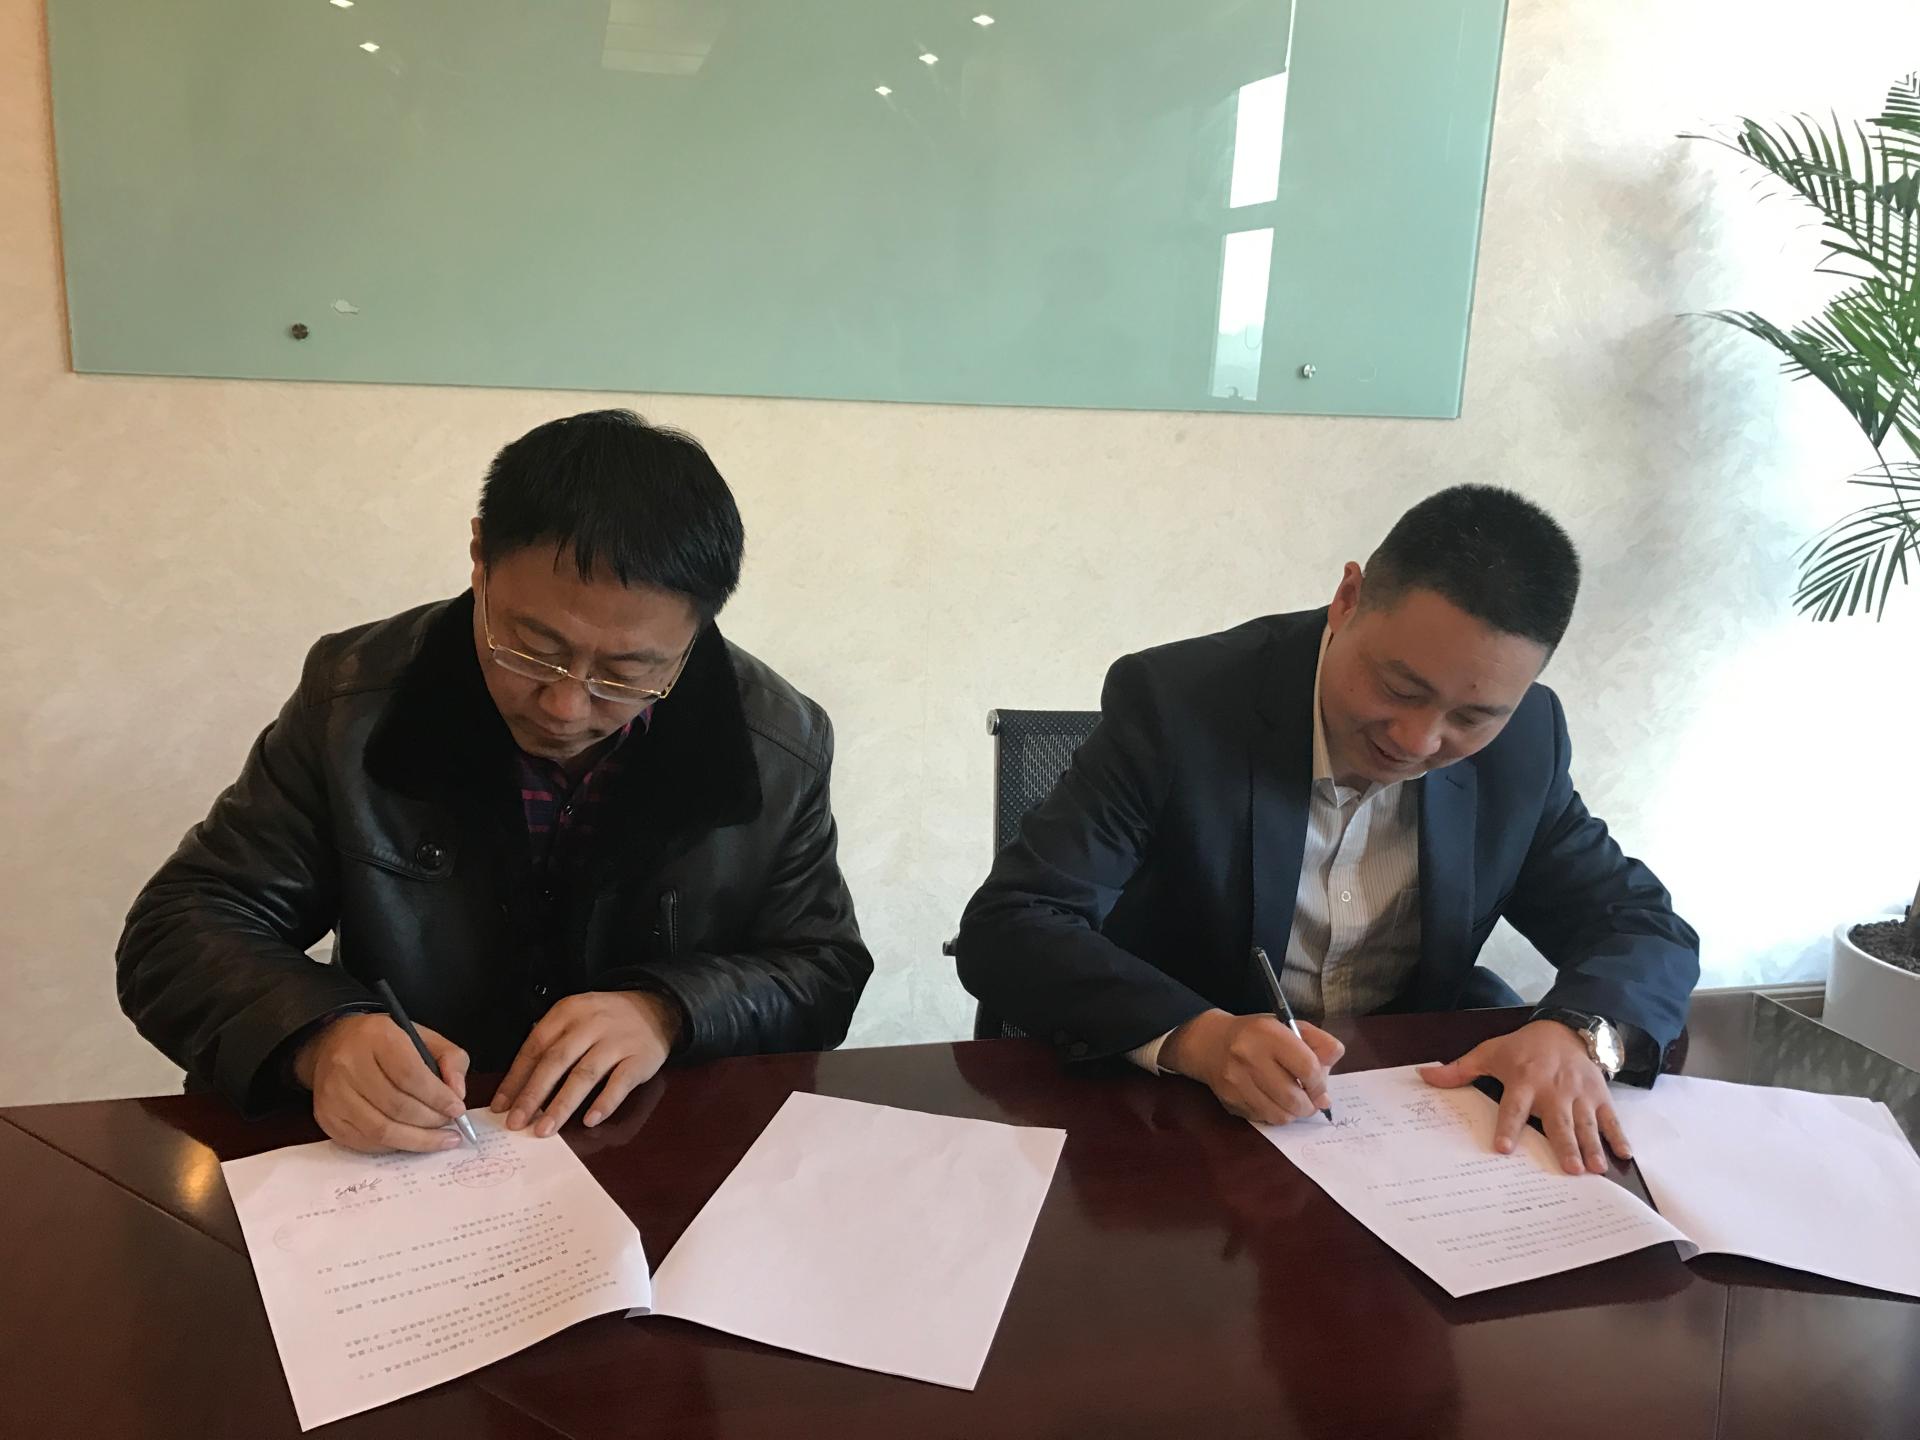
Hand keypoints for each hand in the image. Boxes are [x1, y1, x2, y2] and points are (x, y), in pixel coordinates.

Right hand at [293, 1012, 469, 1153]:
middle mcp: (349, 1065)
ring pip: (381, 1130)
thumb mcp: (424, 1036)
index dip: (437, 1097)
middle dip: (431, 1121)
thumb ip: (451, 1059)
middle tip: (450, 1125)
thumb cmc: (385, 1043)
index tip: (457, 1109)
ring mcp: (334, 1094)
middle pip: (397, 1106)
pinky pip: (366, 1142)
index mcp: (377, 1037)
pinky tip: (412, 1140)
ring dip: (416, 1139)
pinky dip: (395, 1145)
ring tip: (439, 1138)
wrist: (333, 1045)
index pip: (410, 1075)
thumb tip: (458, 1094)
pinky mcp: (327, 1117)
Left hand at [491, 991, 678, 1135]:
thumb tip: (517, 1085)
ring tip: (545, 1129)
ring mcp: (617, 1041)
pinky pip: (620, 1083)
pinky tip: (590, 1120)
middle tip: (517, 1122)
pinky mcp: (640, 1058)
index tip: (501, 1106)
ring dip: (562, 1104)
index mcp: (568, 1012)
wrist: (656, 1007)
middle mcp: (591, 1024)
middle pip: (556, 1061)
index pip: (535, 1047)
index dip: (516, 1078)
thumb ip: (550, 1042)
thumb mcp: (575, 1016)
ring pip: (585, 1074)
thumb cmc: (606, 1019)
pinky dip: (604, 1102)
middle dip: (533, 1095)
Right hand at [1160, 1008, 1344, 1125]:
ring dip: (1293, 1113)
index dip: (1320, 1084)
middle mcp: (1248, 1056)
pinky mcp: (1229, 1100)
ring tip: (1293, 1102)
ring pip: (1279, 1115)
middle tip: (1311, 1101)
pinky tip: (1272, 1101)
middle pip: (1293, 1098)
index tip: (1321, 1088)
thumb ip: (1319, 1045)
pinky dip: (1274, 1114)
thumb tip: (1328, 1084)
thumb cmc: (1257, 1034)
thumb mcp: (1289, 1027)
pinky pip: (1263, 1119)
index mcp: (1268, 1033)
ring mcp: (1236, 1081)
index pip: (1307, 1067)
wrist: (1210, 1043)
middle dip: (1309, 1105)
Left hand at [1419, 1019, 1631, 1175]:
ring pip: (1586, 1123)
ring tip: (1595, 1169)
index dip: (1507, 1127)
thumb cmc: (1523, 1048)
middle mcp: (1553, 1090)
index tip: (1502, 1148)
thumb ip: (1459, 1070)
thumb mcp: (1489, 1053)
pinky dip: (1619, 1136)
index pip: (1513, 1107)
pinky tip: (1625, 1155)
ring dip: (1591, 1146)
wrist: (1565, 1029)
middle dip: (1565, 1144)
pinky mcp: (1600, 1095)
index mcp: (1524, 1081)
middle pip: (1558, 1121)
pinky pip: (1611, 1118)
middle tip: (1570, 1169)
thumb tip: (1424, 1076)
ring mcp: (1580, 1094)